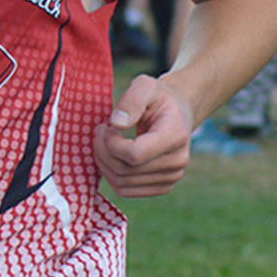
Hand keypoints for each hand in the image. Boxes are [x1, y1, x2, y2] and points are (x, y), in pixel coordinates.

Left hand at [93, 74, 192, 197]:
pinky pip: (126, 190)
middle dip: (103, 151)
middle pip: (125, 170)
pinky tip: (110, 157)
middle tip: (99, 132)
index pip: (135, 154)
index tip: (106, 126)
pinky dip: (111, 176)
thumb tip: (117, 124)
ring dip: (104, 164)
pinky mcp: (162, 186)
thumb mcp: (145, 86)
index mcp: (176, 136)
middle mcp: (177, 161)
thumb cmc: (157, 98)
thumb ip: (132, 100)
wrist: (176, 114)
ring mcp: (172, 177)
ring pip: (123, 183)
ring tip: (103, 143)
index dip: (111, 143)